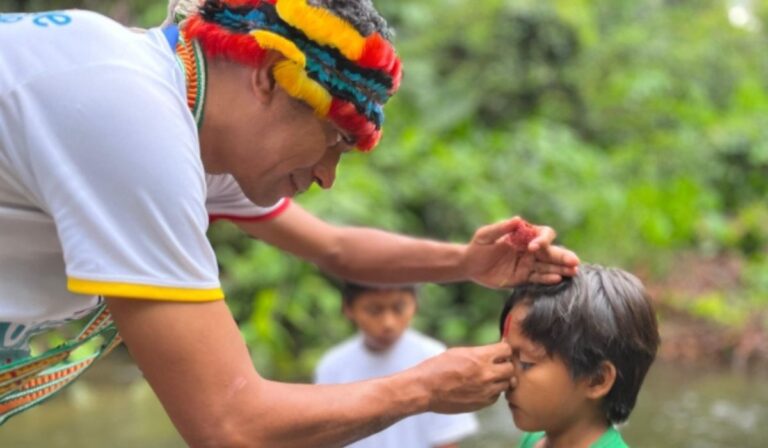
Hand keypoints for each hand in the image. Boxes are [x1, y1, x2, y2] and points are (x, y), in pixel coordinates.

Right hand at [415, 342, 512, 412]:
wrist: (425, 389)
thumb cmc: (438, 367)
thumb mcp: (459, 352)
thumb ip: (480, 353)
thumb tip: (495, 351)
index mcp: (480, 357)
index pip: (507, 349)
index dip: (504, 349)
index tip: (499, 351)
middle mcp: (486, 374)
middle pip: (511, 368)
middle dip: (505, 365)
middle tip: (496, 365)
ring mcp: (486, 390)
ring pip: (506, 384)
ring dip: (500, 380)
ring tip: (487, 377)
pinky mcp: (482, 403)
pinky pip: (496, 396)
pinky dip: (492, 392)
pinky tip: (480, 388)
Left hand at [464, 217, 579, 287]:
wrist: (470, 265)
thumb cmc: (478, 246)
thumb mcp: (485, 236)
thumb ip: (501, 228)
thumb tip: (518, 220)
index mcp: (525, 237)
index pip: (543, 235)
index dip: (543, 240)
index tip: (534, 246)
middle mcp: (530, 251)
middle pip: (552, 252)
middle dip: (563, 256)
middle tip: (574, 262)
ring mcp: (528, 265)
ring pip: (549, 266)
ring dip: (561, 269)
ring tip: (573, 272)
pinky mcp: (523, 278)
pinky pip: (538, 278)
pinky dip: (548, 278)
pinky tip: (557, 278)